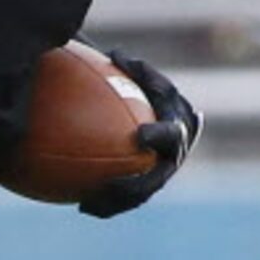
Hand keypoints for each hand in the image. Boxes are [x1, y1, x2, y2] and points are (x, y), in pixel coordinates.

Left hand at [80, 50, 200, 217]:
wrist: (138, 104)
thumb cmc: (128, 78)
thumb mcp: (128, 68)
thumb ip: (124, 67)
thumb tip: (112, 53)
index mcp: (178, 117)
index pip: (173, 127)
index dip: (161, 134)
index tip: (140, 136)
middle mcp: (178, 146)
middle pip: (163, 170)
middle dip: (143, 182)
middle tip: (115, 185)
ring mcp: (164, 167)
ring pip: (145, 190)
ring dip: (120, 200)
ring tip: (90, 204)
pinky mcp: (148, 182)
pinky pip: (127, 197)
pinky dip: (107, 203)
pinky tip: (81, 206)